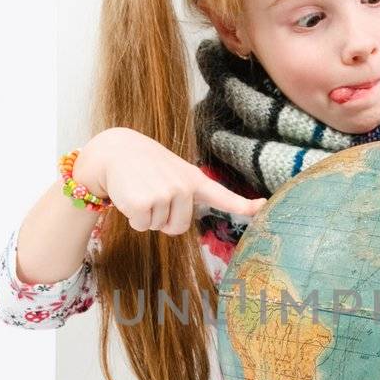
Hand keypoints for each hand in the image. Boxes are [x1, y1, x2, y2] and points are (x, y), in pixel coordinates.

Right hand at [78, 128, 265, 234]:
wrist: (116, 151)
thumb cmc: (144, 166)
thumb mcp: (172, 173)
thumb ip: (184, 194)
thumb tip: (181, 220)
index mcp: (194, 180)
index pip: (223, 195)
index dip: (244, 205)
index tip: (263, 206)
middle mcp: (184, 187)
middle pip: (178, 227)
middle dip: (162, 219)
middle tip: (152, 194)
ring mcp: (166, 194)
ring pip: (158, 227)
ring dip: (145, 215)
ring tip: (140, 189)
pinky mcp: (145, 202)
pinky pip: (142, 226)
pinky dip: (132, 218)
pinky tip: (130, 195)